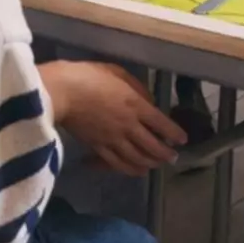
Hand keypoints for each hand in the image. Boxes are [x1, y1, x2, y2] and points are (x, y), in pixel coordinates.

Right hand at [39, 61, 184, 176]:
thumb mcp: (116, 72)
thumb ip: (136, 86)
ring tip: (158, 164)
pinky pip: (118, 164)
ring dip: (151, 163)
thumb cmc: (87, 76)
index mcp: (135, 104)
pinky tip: (137, 170)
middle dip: (166, 153)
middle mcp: (128, 125)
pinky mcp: (98, 148)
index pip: (161, 123)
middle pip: (152, 146)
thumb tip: (148, 101)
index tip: (182, 140)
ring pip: (138, 158)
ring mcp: (113, 139)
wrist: (61, 92)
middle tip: (173, 157)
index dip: (174, 133)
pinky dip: (131, 170)